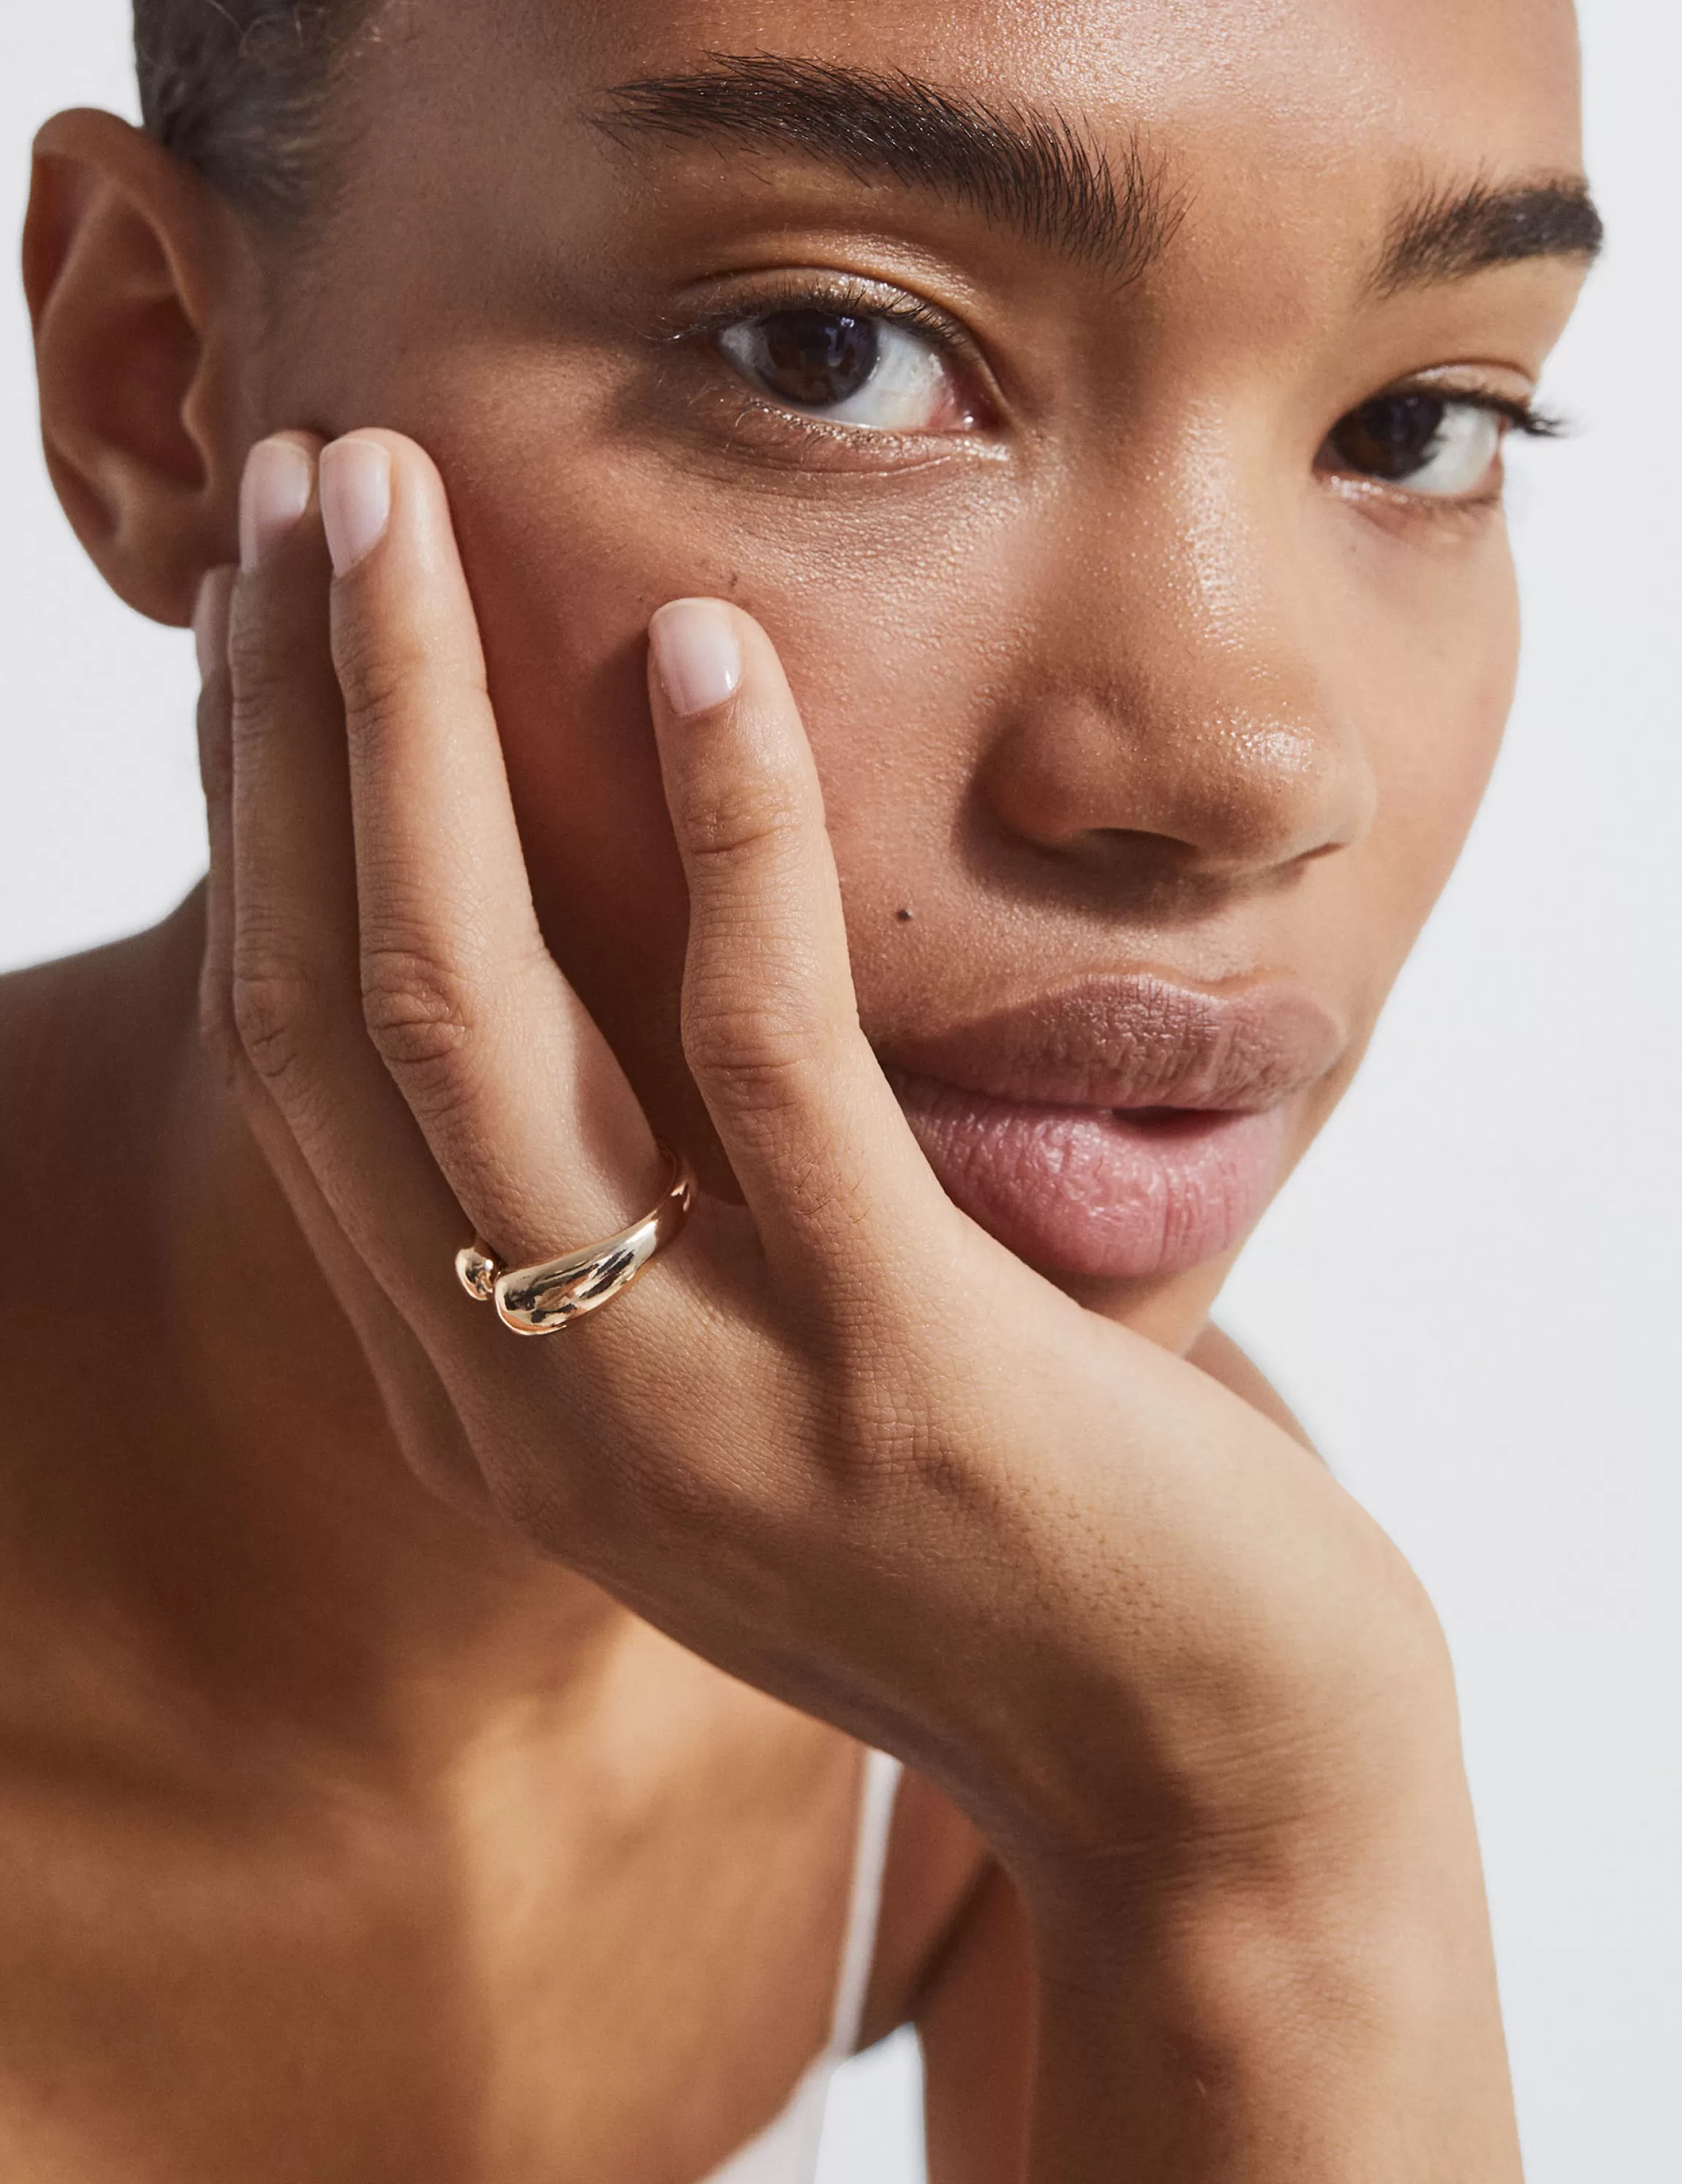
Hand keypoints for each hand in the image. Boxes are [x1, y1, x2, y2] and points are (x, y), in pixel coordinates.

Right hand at [198, 428, 1450, 1885]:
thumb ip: (641, 1207)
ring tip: (404, 511)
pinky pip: (761, 1059)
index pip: (302, 1063)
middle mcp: (527, 1402)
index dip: (262, 819)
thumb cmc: (990, 1525)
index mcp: (480, 1392)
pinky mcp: (888, 1369)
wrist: (1198, 1769)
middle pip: (334, 1010)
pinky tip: (707, 662)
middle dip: (295, 729)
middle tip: (313, 490)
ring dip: (417, 735)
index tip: (276, 617)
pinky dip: (723, 839)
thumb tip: (608, 958)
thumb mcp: (752, 1365)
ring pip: (474, 1018)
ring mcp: (690, 1399)